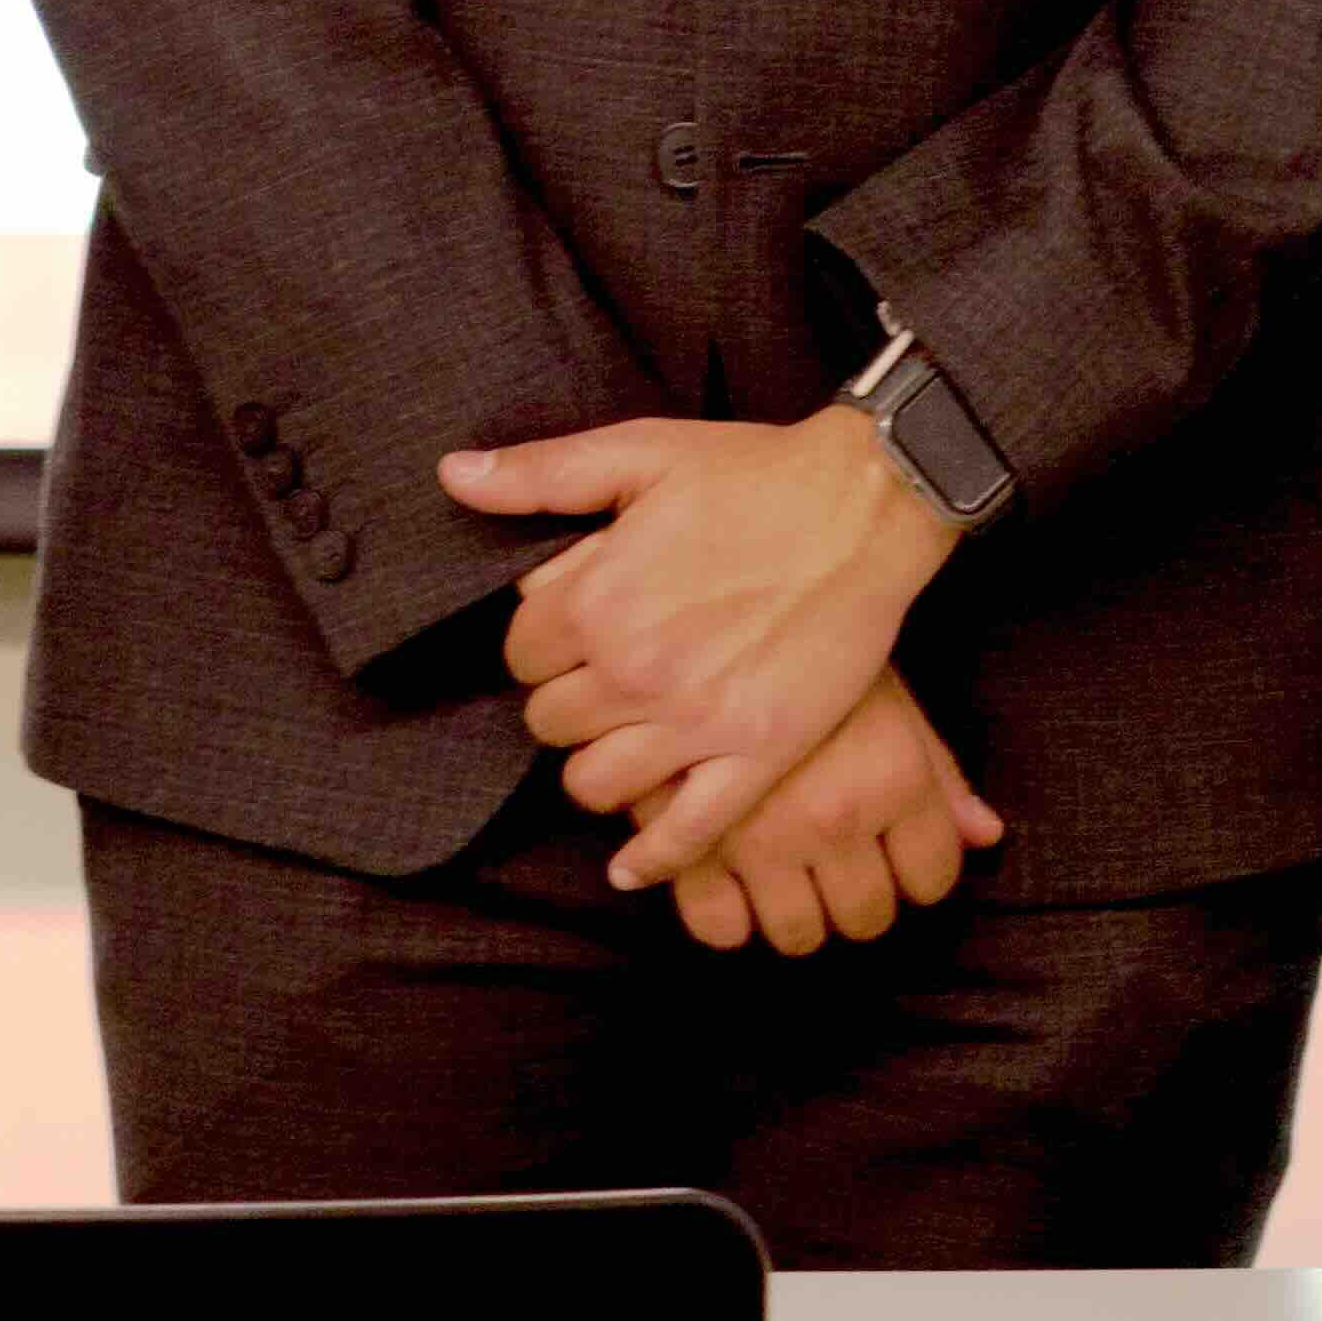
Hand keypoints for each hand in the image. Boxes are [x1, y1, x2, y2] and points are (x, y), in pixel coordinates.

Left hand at [456, 403, 968, 890]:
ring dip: (597, 769)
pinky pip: (686, 832)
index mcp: (596, 599)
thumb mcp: (641, 453)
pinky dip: (652, 859)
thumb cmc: (755, 472)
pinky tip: (632, 868)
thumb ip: (539, 473)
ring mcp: (696, 721)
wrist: (868, 503)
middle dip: (567, 703)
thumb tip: (453, 475)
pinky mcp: (757, 754)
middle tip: (604, 683)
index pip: (519, 655)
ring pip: (595, 785)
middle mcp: (634, 670)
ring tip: (620, 746)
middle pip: (550, 724)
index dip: (542, 643)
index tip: (573, 633)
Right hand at [651, 675, 1003, 954]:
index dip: (920, 871)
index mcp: (894, 777)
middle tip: (841, 868)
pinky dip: (729, 920)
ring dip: (799, 914)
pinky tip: (734, 884)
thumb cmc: (814, 643)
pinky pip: (717, 929)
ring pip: (797, 933)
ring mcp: (759, 836)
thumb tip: (986, 836)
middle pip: (866, 916)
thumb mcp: (889, 694)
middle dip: (860, 898)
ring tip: (788, 875)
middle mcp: (834, 817)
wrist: (712, 597)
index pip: (932, 878)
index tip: (899, 858)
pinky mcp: (689, 841)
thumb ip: (939, 773)